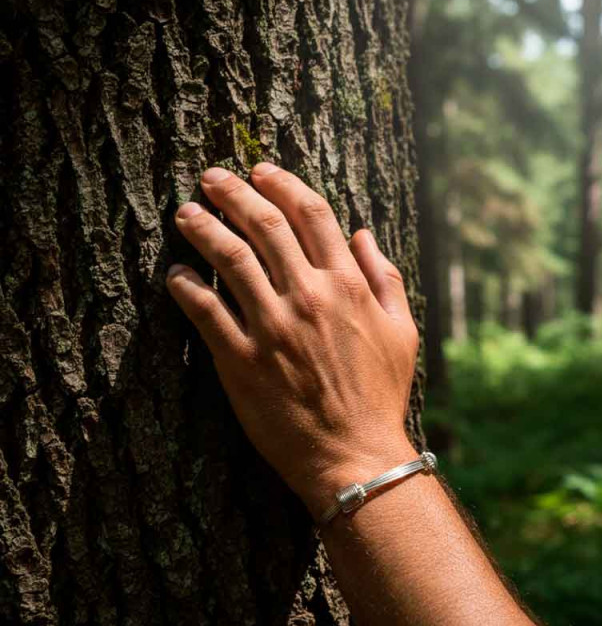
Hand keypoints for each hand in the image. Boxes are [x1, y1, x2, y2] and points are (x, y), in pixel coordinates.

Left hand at [166, 164, 419, 517]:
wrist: (354, 454)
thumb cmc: (380, 395)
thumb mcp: (401, 332)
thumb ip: (385, 278)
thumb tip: (363, 234)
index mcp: (347, 286)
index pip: (311, 214)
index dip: (283, 184)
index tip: (261, 171)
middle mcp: (308, 297)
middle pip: (264, 226)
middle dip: (233, 193)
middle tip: (211, 177)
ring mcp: (272, 327)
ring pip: (229, 259)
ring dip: (202, 228)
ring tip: (184, 213)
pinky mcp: (241, 361)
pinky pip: (206, 311)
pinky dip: (186, 286)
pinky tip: (175, 273)